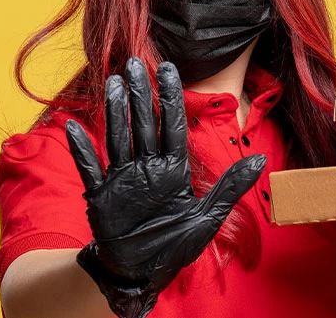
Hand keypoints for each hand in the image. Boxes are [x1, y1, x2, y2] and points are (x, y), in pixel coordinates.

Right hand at [65, 57, 265, 317]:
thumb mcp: (209, 216)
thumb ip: (231, 186)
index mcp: (174, 170)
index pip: (173, 125)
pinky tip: (73, 127)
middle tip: (135, 62)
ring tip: (114, 82)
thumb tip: (262, 160)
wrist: (143, 272)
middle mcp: (148, 168)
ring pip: (118, 138)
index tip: (169, 68)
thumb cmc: (175, 244)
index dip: (171, 97)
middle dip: (142, 94)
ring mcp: (122, 180)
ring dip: (115, 111)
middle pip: (144, 124)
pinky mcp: (101, 197)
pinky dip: (81, 151)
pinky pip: (90, 169)